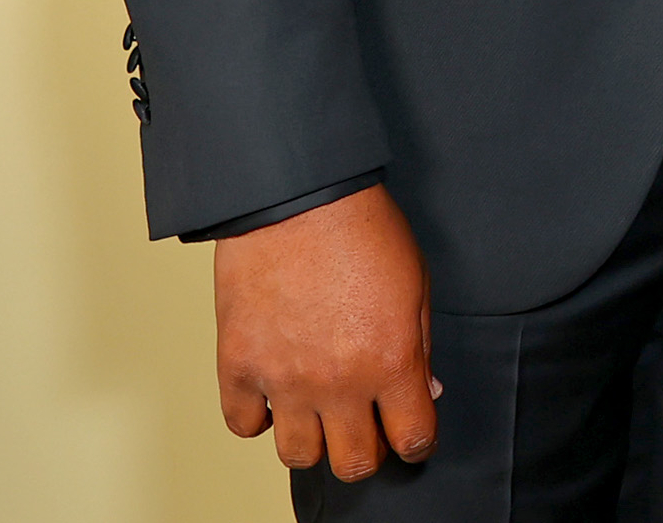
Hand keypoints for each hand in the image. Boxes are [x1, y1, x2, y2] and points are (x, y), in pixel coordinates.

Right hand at [212, 185, 437, 480]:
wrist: (299, 198)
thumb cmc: (363, 231)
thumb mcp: (416, 286)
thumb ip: (420, 347)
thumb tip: (424, 392)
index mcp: (390, 362)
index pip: (411, 439)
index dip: (416, 442)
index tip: (411, 434)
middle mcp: (337, 382)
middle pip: (352, 463)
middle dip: (366, 451)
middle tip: (366, 428)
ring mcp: (283, 379)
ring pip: (297, 456)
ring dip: (312, 440)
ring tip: (319, 413)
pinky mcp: (238, 366)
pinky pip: (243, 424)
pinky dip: (258, 417)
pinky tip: (274, 395)